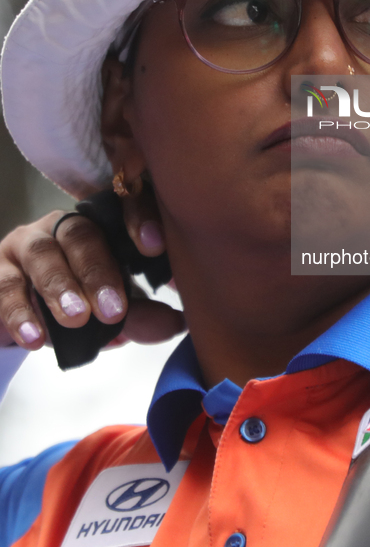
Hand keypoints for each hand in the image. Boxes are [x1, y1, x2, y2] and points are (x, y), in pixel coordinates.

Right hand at [0, 193, 184, 349]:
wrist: (23, 318)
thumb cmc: (77, 301)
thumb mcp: (110, 309)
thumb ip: (140, 315)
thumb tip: (176, 324)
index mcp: (99, 225)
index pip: (121, 208)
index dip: (139, 219)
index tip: (156, 245)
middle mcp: (62, 226)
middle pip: (81, 234)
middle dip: (98, 270)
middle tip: (113, 308)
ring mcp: (25, 244)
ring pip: (41, 253)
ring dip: (59, 286)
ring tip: (76, 318)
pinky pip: (5, 287)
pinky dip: (19, 313)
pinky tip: (34, 338)